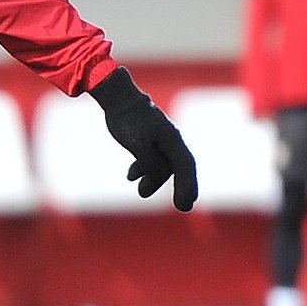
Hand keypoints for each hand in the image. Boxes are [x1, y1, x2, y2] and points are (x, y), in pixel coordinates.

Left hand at [89, 68, 198, 211]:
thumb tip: (154, 176)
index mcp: (172, 139)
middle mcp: (170, 140)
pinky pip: (151, 157)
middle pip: (179, 168)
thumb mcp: (138, 144)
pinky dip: (143, 168)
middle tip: (184, 207)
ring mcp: (159, 138)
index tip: (186, 205)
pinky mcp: (147, 137)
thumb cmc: (128, 119)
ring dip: (153, 179)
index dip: (188, 187)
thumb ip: (149, 163)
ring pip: (162, 164)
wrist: (118, 98)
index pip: (185, 167)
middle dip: (182, 187)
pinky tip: (130, 176)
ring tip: (141, 191)